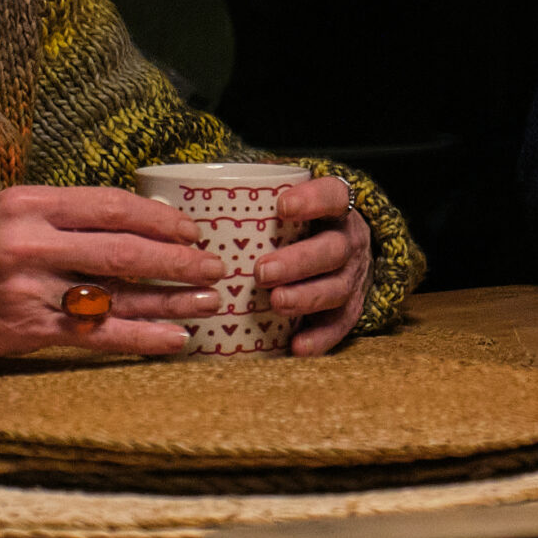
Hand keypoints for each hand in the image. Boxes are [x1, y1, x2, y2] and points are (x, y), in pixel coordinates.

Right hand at [0, 184, 225, 356]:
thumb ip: (69, 212)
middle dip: (176, 260)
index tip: (191, 229)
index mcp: (31, 205)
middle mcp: (32, 246)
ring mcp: (30, 291)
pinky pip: (95, 337)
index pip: (112, 207)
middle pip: (123, 252)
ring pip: (116, 297)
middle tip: (213, 265)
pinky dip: (139, 338)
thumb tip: (141, 218)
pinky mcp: (27, 331)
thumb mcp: (13, 208)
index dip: (159, 219)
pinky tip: (173, 338)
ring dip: (169, 300)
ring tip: (207, 301)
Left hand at [257, 176, 372, 356]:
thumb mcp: (288, 199)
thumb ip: (255, 193)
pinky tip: (297, 346)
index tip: (282, 207)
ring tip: (276, 303)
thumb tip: (184, 191)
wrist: (348, 249)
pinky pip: (340, 326)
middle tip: (263, 271)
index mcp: (335, 208)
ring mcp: (353, 277)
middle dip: (298, 261)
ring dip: (306, 297)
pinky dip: (320, 338)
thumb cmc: (301, 224)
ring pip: (337, 288)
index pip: (332, 195)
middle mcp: (349, 241)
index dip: (312, 200)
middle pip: (332, 249)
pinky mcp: (350, 309)